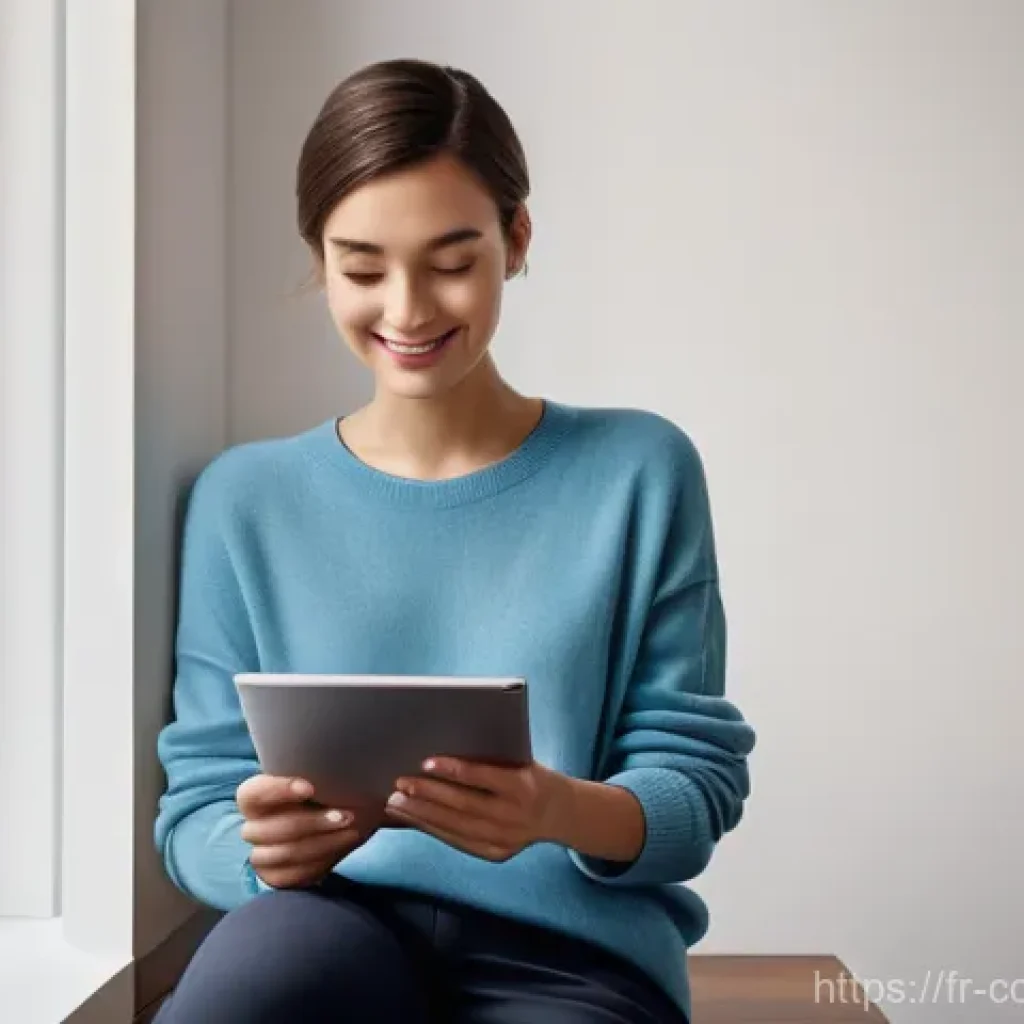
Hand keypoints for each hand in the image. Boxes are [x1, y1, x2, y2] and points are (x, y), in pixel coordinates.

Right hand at [237, 775, 375, 888]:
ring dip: (322, 844)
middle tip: (346, 815)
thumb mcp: (329, 776)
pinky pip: (292, 877)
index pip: (254, 793)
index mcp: (255, 796)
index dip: (278, 790)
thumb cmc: (330, 791)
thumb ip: (329, 771)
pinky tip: (343, 846)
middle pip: (270, 829)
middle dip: (312, 822)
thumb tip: (354, 759)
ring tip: (352, 831)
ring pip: (284, 854)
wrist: (340, 821)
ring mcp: (262, 855)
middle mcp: (253, 826)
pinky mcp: (276, 878)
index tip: (310, 787)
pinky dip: (320, 863)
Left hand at [384, 758, 567, 861]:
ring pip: (455, 827)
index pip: (483, 777)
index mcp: (522, 786)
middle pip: (463, 805)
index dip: (454, 770)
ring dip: (422, 814)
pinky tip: (413, 818)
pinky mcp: (495, 854)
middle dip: (427, 794)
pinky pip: (457, 841)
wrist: (558, 812)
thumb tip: (443, 747)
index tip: (426, 762)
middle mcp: (514, 816)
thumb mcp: (519, 760)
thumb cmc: (530, 776)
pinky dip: (432, 829)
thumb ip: (489, 758)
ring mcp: (504, 839)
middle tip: (400, 783)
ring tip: (396, 802)